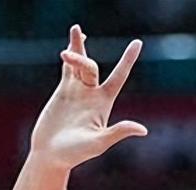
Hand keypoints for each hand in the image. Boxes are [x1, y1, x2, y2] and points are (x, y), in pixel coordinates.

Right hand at [30, 24, 146, 168]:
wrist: (52, 155)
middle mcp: (93, 95)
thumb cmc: (76, 154)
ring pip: (81, 64)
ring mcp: (78, 92)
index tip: (137, 43)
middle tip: (66, 57)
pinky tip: (73, 42)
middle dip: (81, 59)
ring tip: (76, 30)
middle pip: (92, 68)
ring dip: (78, 49)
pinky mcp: (64, 92)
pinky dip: (71, 54)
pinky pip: (69, 69)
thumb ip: (119, 132)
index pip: (119, 76)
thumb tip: (143, 130)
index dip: (127, 60)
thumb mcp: (100, 142)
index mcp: (104, 104)